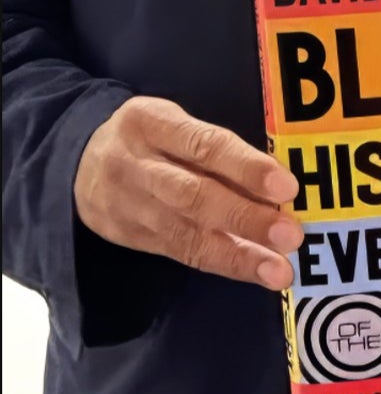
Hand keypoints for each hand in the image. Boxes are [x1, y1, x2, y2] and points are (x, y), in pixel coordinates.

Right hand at [74, 95, 302, 290]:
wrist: (76, 163)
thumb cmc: (148, 138)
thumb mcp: (171, 122)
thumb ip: (214, 147)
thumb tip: (278, 183)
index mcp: (150, 123)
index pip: (203, 145)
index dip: (246, 168)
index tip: (287, 187)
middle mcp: (136, 165)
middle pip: (193, 195)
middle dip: (245, 217)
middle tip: (290, 235)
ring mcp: (130, 206)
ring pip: (186, 233)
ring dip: (238, 255)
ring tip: (278, 270)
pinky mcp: (131, 237)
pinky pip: (180, 252)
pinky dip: (222, 262)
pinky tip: (256, 272)